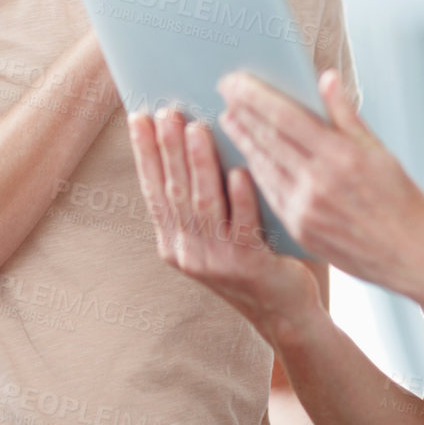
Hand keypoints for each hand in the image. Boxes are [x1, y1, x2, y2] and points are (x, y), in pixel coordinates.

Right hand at [127, 105, 319, 336]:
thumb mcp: (215, 232)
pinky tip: (239, 172)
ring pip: (204, 205)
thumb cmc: (253, 258)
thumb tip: (194, 133)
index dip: (144, 154)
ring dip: (199, 164)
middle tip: (167, 111)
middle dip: (169, 149)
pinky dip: (240, 198)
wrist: (284, 313)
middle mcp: (189, 253)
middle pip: (175, 192)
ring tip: (198, 127)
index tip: (138, 117)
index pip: (153, 190)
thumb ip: (201, 196)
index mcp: (173, 243)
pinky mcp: (249, 266)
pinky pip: (243, 226)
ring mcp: (217, 262)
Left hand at [218, 69, 423, 294]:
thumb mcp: (379, 151)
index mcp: (340, 155)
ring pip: (263, 166)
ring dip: (243, 140)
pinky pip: (269, 193)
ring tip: (229, 120)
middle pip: (268, 139)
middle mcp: (318, 181)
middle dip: (242, 113)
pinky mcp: (300, 230)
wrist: (413, 258)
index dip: (254, 96)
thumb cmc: (402, 201)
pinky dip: (255, 171)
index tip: (234, 81)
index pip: (285, 116)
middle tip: (224, 93)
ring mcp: (306, 208)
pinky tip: (247, 158)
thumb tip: (325, 78)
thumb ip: (346, 114)